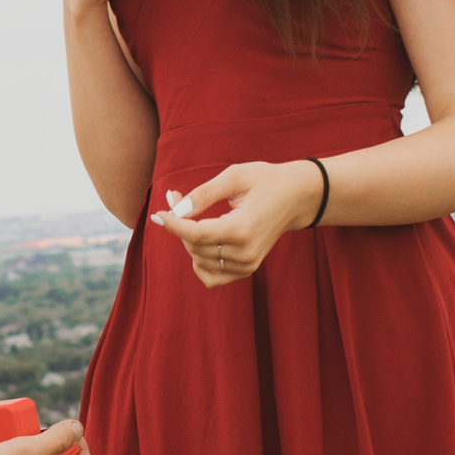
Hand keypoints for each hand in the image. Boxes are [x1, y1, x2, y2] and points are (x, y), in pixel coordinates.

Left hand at [150, 161, 326, 287]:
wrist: (296, 197)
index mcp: (242, 229)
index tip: (158, 213)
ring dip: (188, 239)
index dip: (173, 224)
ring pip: (199, 260)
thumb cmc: (266, 181)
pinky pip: (212, 278)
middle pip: (194, 247)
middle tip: (177, 198)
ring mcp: (247, 264)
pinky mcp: (247, 269)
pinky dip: (199, 263)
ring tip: (192, 213)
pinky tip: (200, 244)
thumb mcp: (235, 176)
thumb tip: (177, 210)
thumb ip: (204, 194)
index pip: (196, 235)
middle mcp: (245, 252)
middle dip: (180, 224)